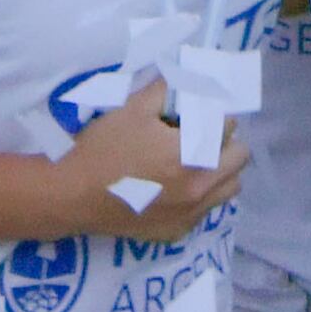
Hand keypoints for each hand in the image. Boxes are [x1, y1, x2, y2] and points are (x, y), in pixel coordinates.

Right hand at [74, 75, 246, 236]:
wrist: (71, 195)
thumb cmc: (102, 148)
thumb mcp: (133, 108)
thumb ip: (166, 90)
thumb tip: (187, 79)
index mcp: (191, 154)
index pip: (227, 126)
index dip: (212, 115)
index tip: (197, 115)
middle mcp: (199, 187)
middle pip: (239, 158)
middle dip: (224, 142)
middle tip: (200, 137)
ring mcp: (190, 214)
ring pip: (229, 188)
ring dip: (220, 171)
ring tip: (194, 163)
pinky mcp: (177, 232)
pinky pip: (205, 211)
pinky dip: (199, 197)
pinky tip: (174, 189)